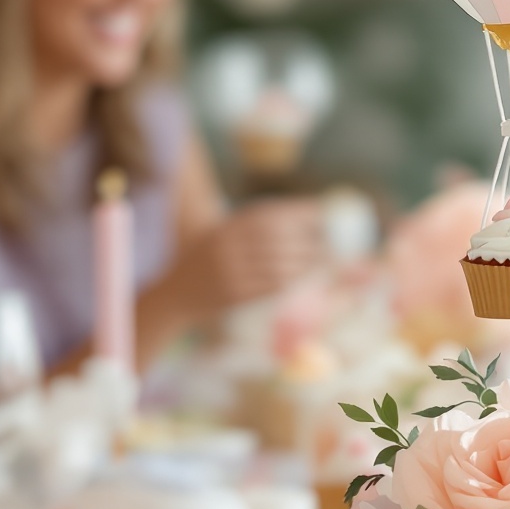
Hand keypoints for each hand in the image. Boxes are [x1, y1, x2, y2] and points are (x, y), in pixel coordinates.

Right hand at [203, 199, 326, 309]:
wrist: (177, 291)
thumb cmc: (212, 258)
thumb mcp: (227, 232)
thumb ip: (258, 224)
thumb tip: (310, 215)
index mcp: (229, 225)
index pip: (272, 215)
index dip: (301, 215)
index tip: (324, 217)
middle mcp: (228, 244)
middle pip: (279, 240)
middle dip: (311, 242)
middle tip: (333, 246)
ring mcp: (229, 270)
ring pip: (279, 265)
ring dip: (307, 265)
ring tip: (325, 264)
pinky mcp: (232, 294)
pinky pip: (268, 287)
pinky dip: (291, 282)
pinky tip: (303, 279)